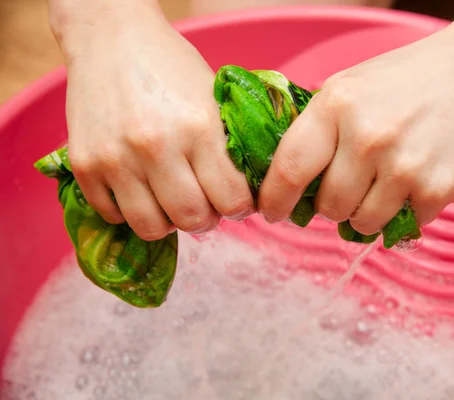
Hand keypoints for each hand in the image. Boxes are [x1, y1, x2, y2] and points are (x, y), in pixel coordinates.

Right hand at [57, 4, 253, 239]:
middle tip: (206, 207)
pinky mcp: (84, 165)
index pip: (231, 199)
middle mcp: (156, 146)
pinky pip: (114, 216)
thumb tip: (244, 195)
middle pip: (192, 220)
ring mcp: (115, 158)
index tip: (236, 203)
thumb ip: (228, 147)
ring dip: (169, 222)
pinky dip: (131, 211)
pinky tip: (141, 189)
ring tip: (173, 201)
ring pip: (152, 228)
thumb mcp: (213, 99)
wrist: (111, 39)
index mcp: (198, 128)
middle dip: (206, 220)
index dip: (240, 208)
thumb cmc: (171, 68)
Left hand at [258, 28, 453, 233]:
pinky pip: (404, 225)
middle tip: (347, 187)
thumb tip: (284, 177)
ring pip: (362, 223)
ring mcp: (404, 166)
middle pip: (328, 207)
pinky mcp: (438, 189)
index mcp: (335, 106)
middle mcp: (366, 138)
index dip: (274, 200)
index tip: (272, 212)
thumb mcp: (347, 87)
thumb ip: (316, 128)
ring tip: (382, 183)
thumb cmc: (405, 80)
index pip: (288, 170)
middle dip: (331, 204)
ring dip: (366, 213)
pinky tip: (414, 180)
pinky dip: (405, 211)